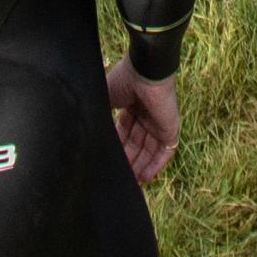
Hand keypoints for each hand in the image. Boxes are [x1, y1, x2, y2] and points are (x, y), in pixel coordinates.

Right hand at [107, 62, 181, 183]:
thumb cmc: (124, 80)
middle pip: (136, 144)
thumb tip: (85, 131)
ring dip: (139, 167)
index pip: (124, 133)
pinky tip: (144, 178)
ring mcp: (159, 123)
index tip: (108, 163)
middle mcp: (146, 116)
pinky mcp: (170, 128)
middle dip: (127, 161)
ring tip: (129, 184)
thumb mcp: (104, 97)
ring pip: (148, 151)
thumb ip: (98, 114)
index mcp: (131, 106)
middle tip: (118, 178)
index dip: (117, 148)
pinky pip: (165, 152)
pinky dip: (155, 165)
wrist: (145, 71)